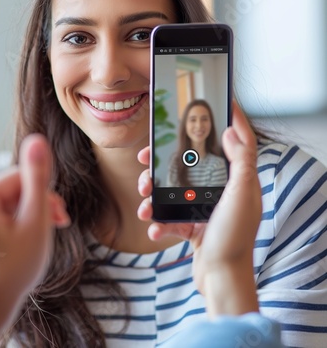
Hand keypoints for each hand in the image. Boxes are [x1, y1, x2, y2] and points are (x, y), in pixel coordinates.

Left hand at [0, 88, 68, 324]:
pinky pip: (11, 201)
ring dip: (39, 203)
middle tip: (58, 217)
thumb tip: (37, 140)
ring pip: (17, 190)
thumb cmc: (12, 270)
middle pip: (12, 177)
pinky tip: (47, 222)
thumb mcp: (34, 222)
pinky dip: (30, 209)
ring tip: (54, 224)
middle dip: (39, 192)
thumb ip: (37, 180)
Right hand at [137, 102, 261, 315]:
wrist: (222, 280)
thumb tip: (231, 131)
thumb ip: (240, 162)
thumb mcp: (240, 196)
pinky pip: (170, 215)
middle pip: (189, 164)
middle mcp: (220, 191)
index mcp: (236, 180)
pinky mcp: (192, 225)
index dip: (223, 121)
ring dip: (153, 194)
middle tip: (144, 160)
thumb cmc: (233, 239)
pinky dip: (159, 221)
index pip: (233, 143)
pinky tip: (154, 227)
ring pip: (173, 189)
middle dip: (163, 162)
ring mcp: (204, 208)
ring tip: (143, 202)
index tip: (209, 104)